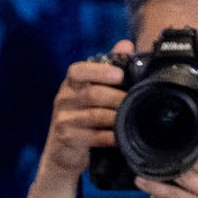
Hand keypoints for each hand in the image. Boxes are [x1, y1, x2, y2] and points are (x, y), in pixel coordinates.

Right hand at [35, 48, 126, 185]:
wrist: (63, 152)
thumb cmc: (83, 116)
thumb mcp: (92, 90)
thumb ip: (109, 67)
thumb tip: (126, 45)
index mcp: (70, 83)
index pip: (78, 71)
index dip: (99, 71)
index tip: (119, 75)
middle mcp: (63, 99)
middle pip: (92, 94)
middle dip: (117, 98)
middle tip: (134, 101)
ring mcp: (63, 119)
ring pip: (95, 116)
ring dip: (116, 117)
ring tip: (130, 118)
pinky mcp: (66, 138)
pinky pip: (94, 136)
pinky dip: (111, 136)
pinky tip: (120, 136)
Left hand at [144, 132, 197, 197]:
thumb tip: (190, 145)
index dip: (189, 141)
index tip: (170, 137)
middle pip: (196, 160)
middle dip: (173, 154)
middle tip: (152, 147)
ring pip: (183, 176)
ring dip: (161, 169)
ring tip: (145, 162)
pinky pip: (174, 195)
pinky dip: (156, 187)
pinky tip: (142, 181)